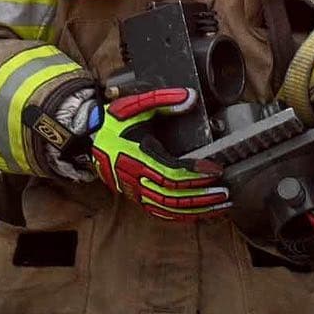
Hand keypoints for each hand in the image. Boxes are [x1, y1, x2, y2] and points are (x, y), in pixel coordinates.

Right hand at [89, 87, 230, 221]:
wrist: (88, 138)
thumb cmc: (114, 121)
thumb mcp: (137, 104)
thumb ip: (164, 99)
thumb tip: (189, 97)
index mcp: (137, 157)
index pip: (171, 172)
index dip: (195, 173)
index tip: (216, 170)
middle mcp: (135, 178)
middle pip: (173, 196)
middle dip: (201, 196)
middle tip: (224, 194)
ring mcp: (135, 191)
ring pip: (169, 209)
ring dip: (197, 210)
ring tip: (220, 207)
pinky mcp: (136, 197)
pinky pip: (160, 212)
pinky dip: (181, 216)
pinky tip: (199, 214)